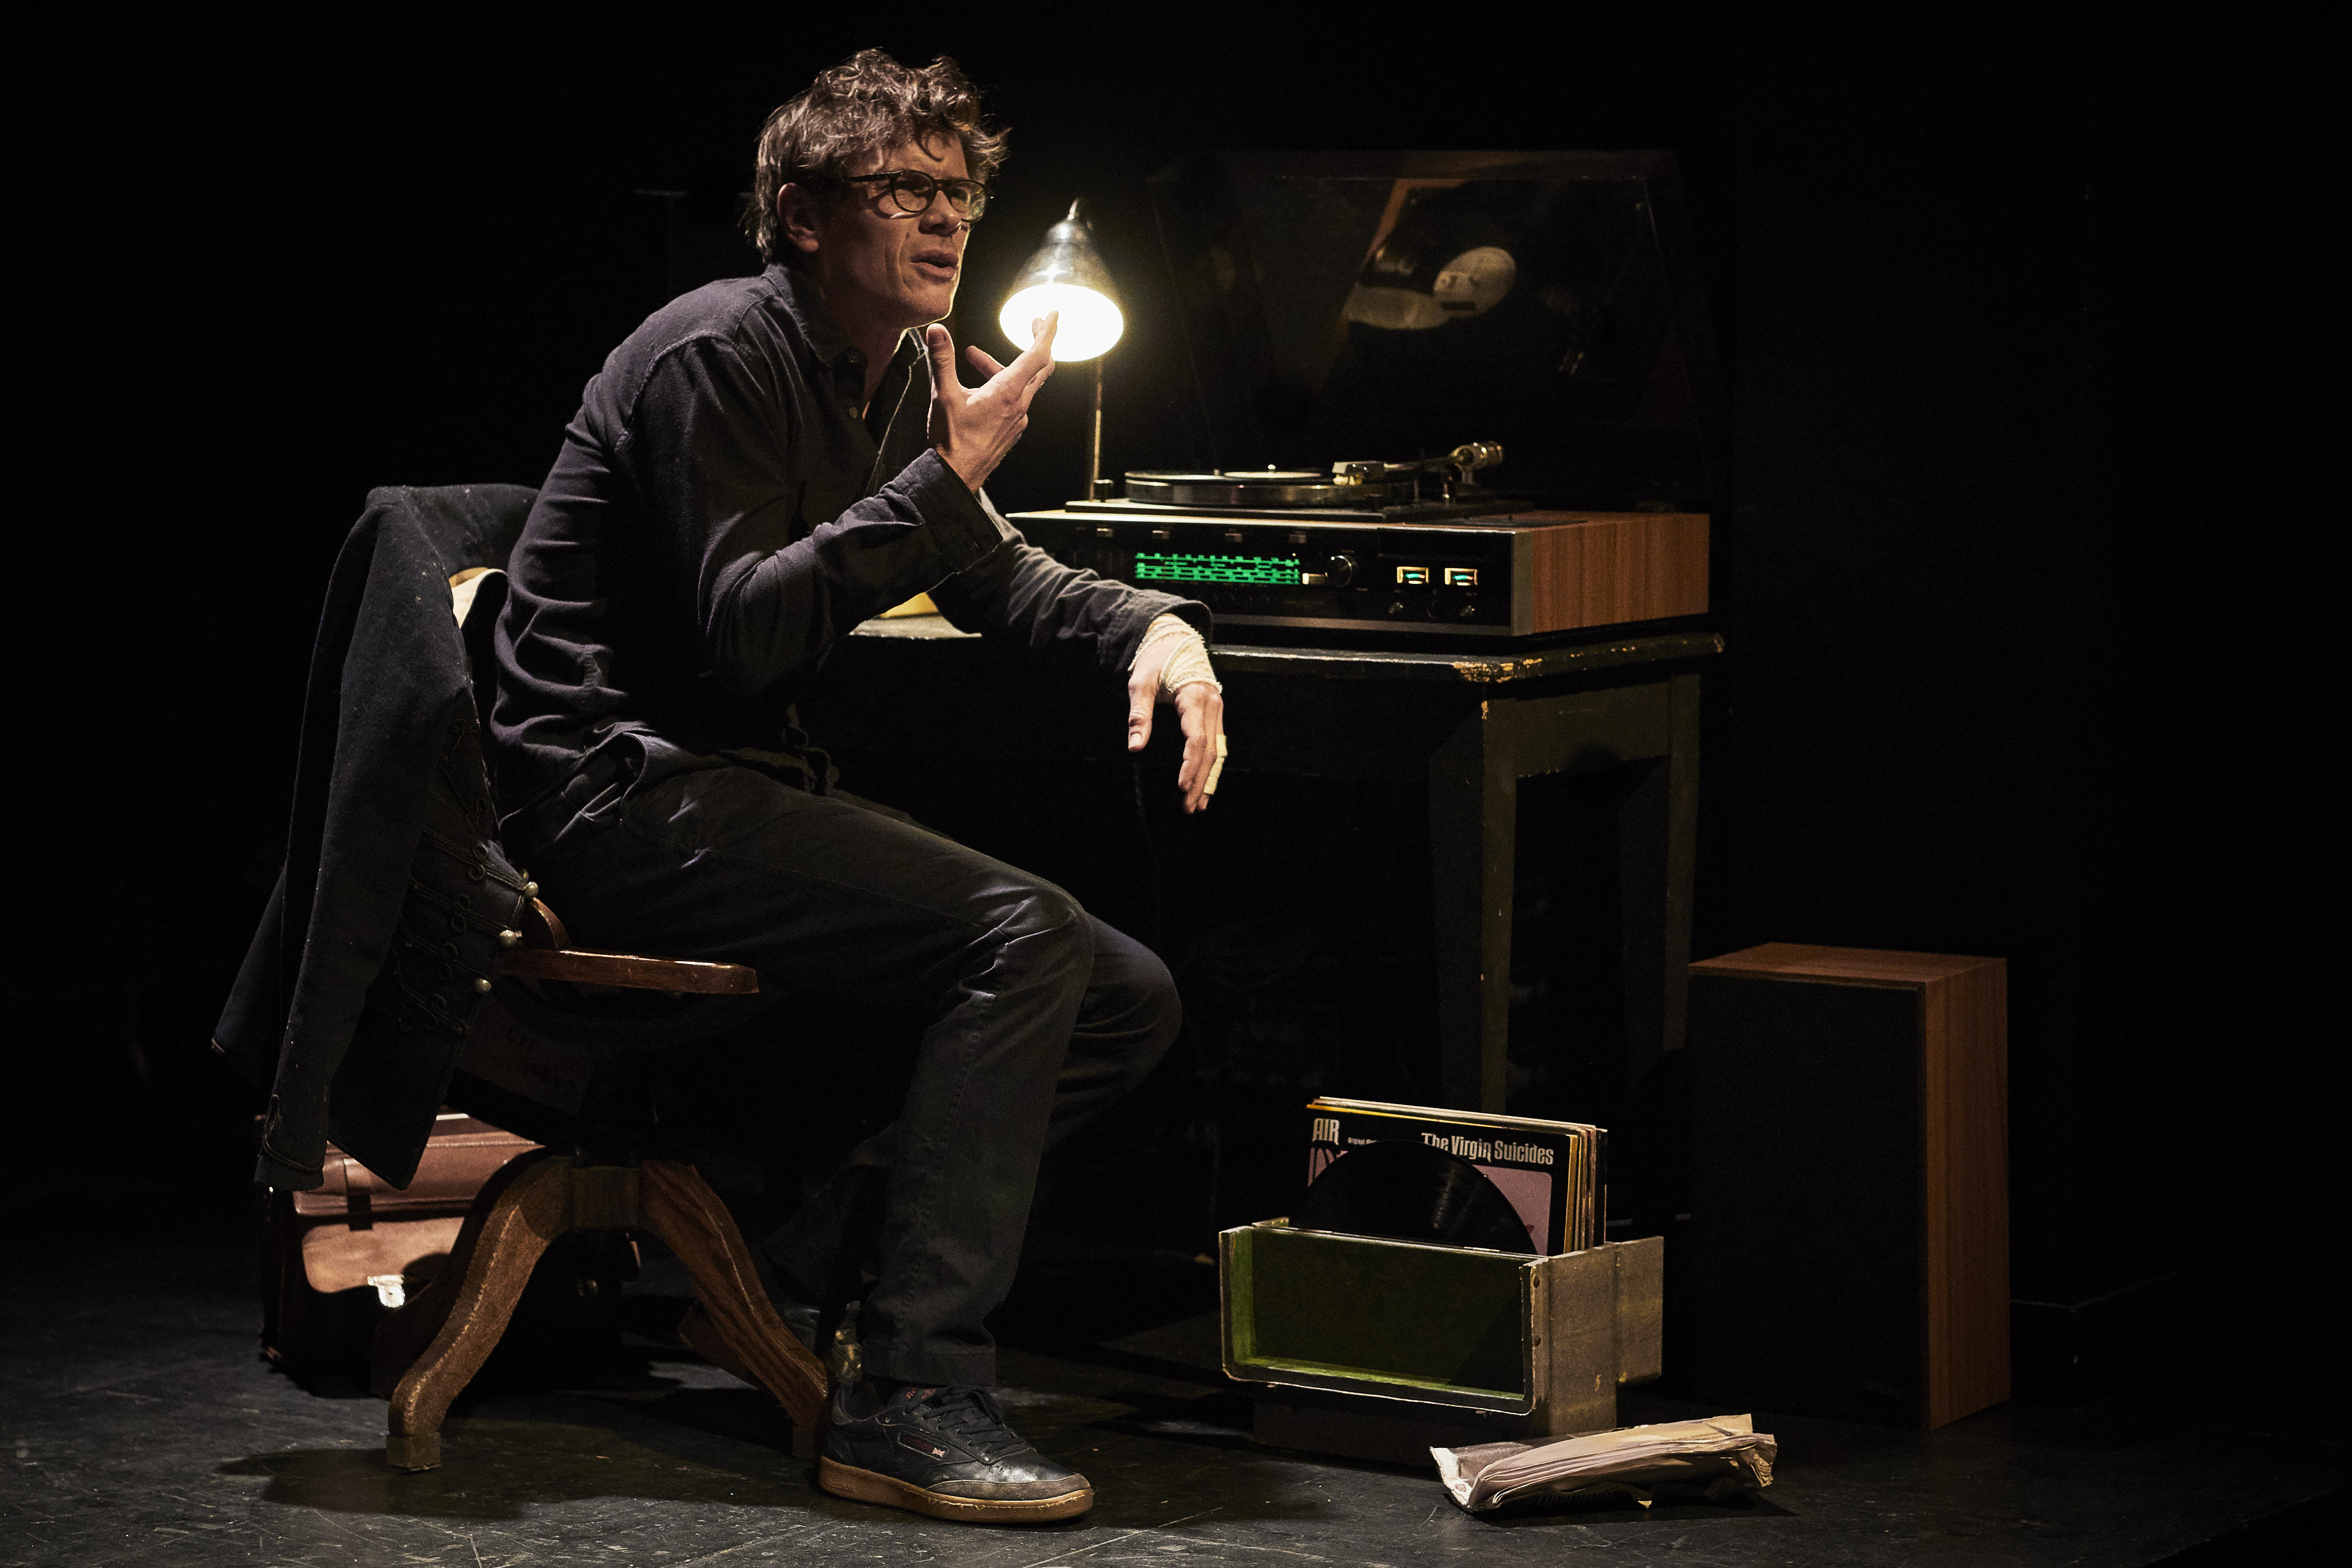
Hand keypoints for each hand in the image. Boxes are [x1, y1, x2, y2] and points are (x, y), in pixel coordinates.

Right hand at [926, 312, 1056, 490]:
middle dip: (1037, 341)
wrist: (956, 477)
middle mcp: (1019, 405)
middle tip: (1032, 322)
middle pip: (1039, 366)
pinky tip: (977, 389)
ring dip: (1001, 365)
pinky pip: (1014, 400)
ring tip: (972, 356)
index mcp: (1007, 392)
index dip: (1046, 331)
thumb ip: (941, 360)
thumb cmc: (952, 440)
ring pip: (1021, 383)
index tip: (1052, 314)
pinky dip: (1001, 385)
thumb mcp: (943, 395)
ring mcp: (1017, 419)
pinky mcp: (1011, 430)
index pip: (1037, 354)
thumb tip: (936, 330)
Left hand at [1127, 663, 1226, 814]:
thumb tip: (1135, 746)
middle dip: (1200, 781)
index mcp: (1195, 696)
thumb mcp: (1141, 682)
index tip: (1181, 786)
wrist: (1174, 638)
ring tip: (1199, 803)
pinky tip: (1206, 784)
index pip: (1196, 738)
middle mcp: (1212, 704)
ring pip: (1217, 750)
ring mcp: (1217, 709)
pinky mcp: (1215, 713)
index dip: (1190, 765)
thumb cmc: (1156, 659)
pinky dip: (1212, 766)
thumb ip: (1139, 714)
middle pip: (1210, 751)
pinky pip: (1218, 744)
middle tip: (1189, 806)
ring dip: (1209, 779)